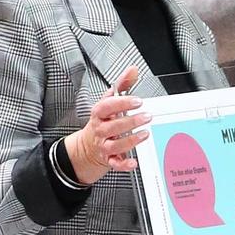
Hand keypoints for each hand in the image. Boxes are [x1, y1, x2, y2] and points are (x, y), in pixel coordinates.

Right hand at [62, 67, 149, 184]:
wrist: (88, 146)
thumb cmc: (103, 121)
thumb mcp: (109, 101)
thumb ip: (122, 85)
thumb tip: (132, 70)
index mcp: (99, 114)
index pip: (106, 107)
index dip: (121, 103)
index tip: (137, 101)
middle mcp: (100, 130)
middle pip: (113, 126)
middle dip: (130, 121)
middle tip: (146, 116)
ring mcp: (104, 145)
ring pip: (115, 145)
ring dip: (131, 140)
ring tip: (145, 134)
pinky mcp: (109, 159)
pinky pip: (115, 164)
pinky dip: (124, 165)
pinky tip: (134, 162)